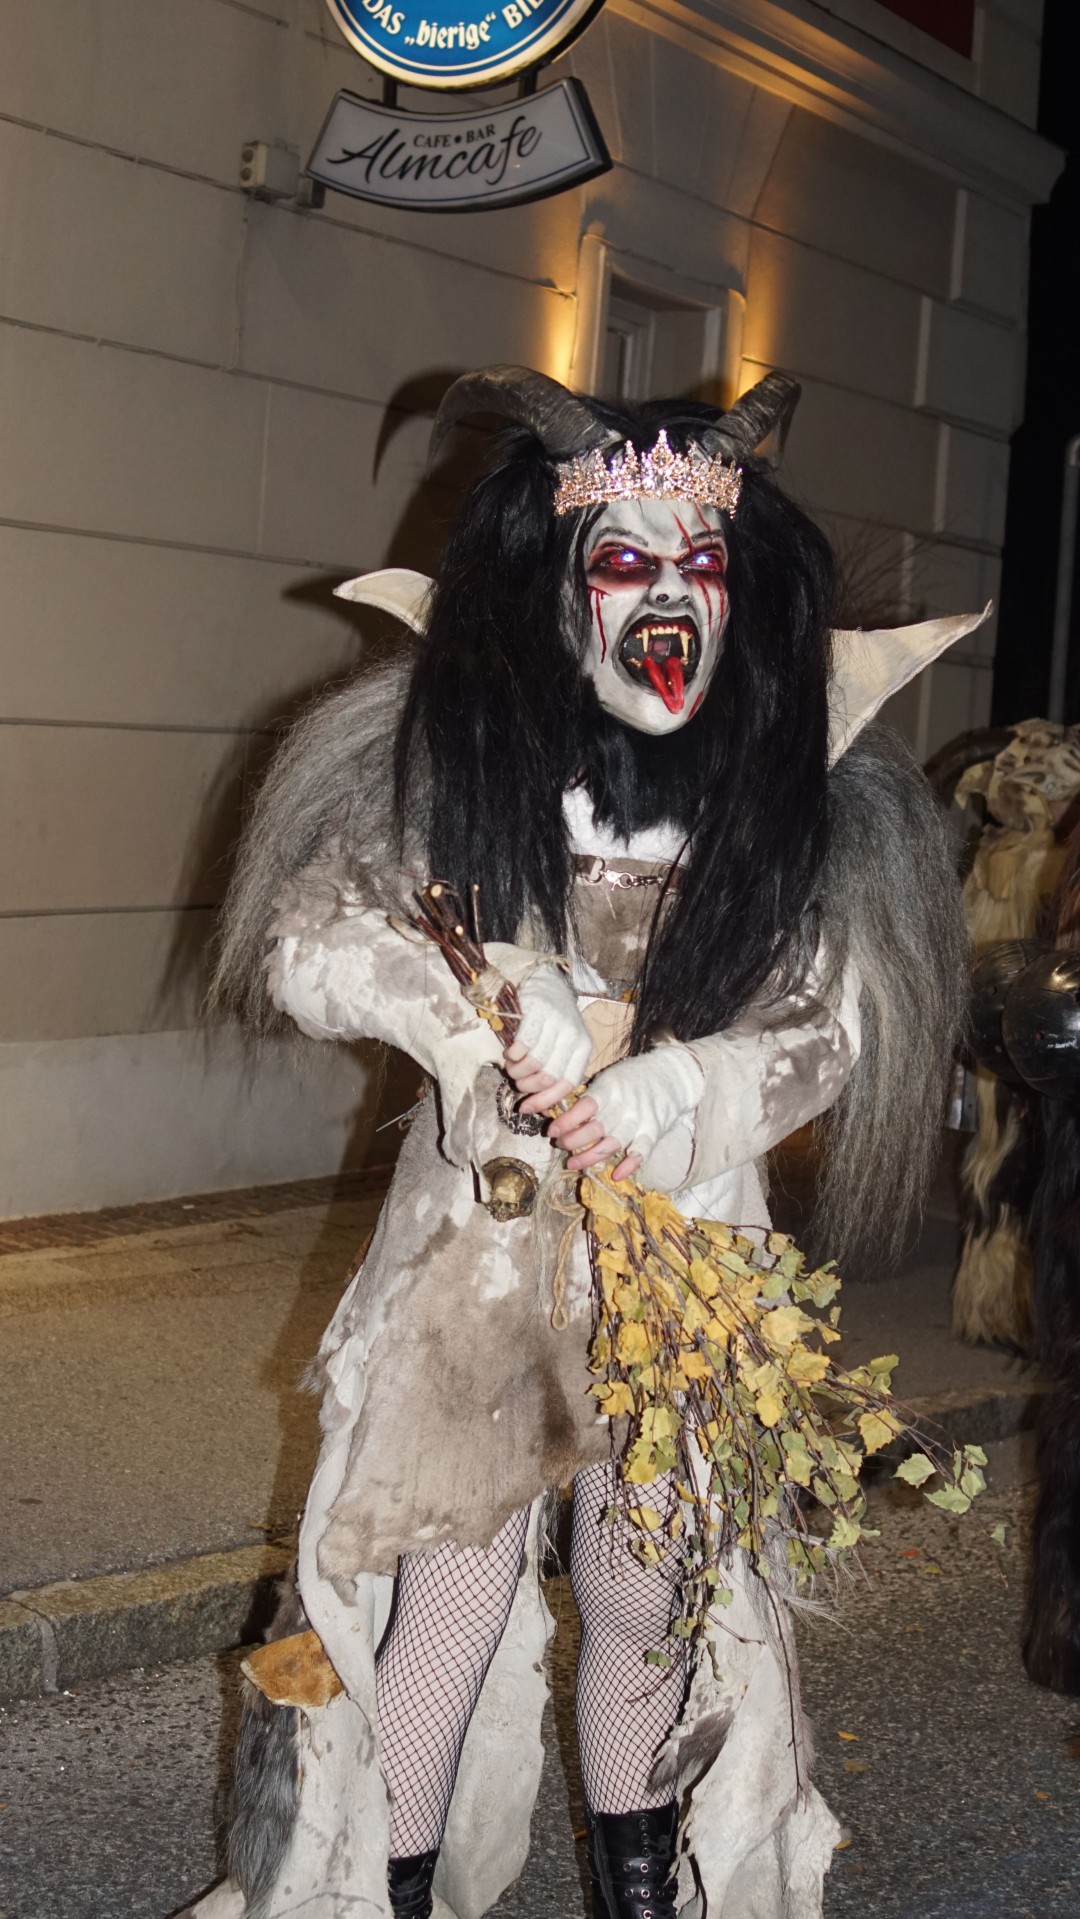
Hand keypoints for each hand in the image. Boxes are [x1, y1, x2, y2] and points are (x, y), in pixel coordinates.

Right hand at [503, 966, 591, 1114]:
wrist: (546, 982)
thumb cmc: (552, 1021)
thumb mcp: (562, 1046)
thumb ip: (554, 1071)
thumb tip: (538, 1108)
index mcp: (583, 1048)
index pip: (568, 1083)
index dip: (545, 1100)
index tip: (526, 1107)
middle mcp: (574, 1036)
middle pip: (549, 1076)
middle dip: (527, 1086)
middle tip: (516, 1081)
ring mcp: (557, 1023)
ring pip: (535, 1062)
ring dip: (517, 1071)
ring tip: (511, 1067)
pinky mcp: (539, 1011)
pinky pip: (523, 1044)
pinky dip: (513, 1055)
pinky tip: (510, 1052)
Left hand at [549, 1046, 704, 1180]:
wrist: (673, 1075)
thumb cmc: (633, 1077)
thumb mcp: (610, 1077)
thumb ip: (590, 1094)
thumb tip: (557, 1108)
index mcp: (611, 1087)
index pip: (585, 1106)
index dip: (567, 1120)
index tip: (552, 1130)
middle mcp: (625, 1105)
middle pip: (596, 1128)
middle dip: (572, 1140)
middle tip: (559, 1144)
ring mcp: (640, 1120)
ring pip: (613, 1143)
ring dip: (590, 1156)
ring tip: (572, 1164)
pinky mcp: (654, 1132)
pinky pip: (642, 1152)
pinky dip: (629, 1165)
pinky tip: (615, 1175)